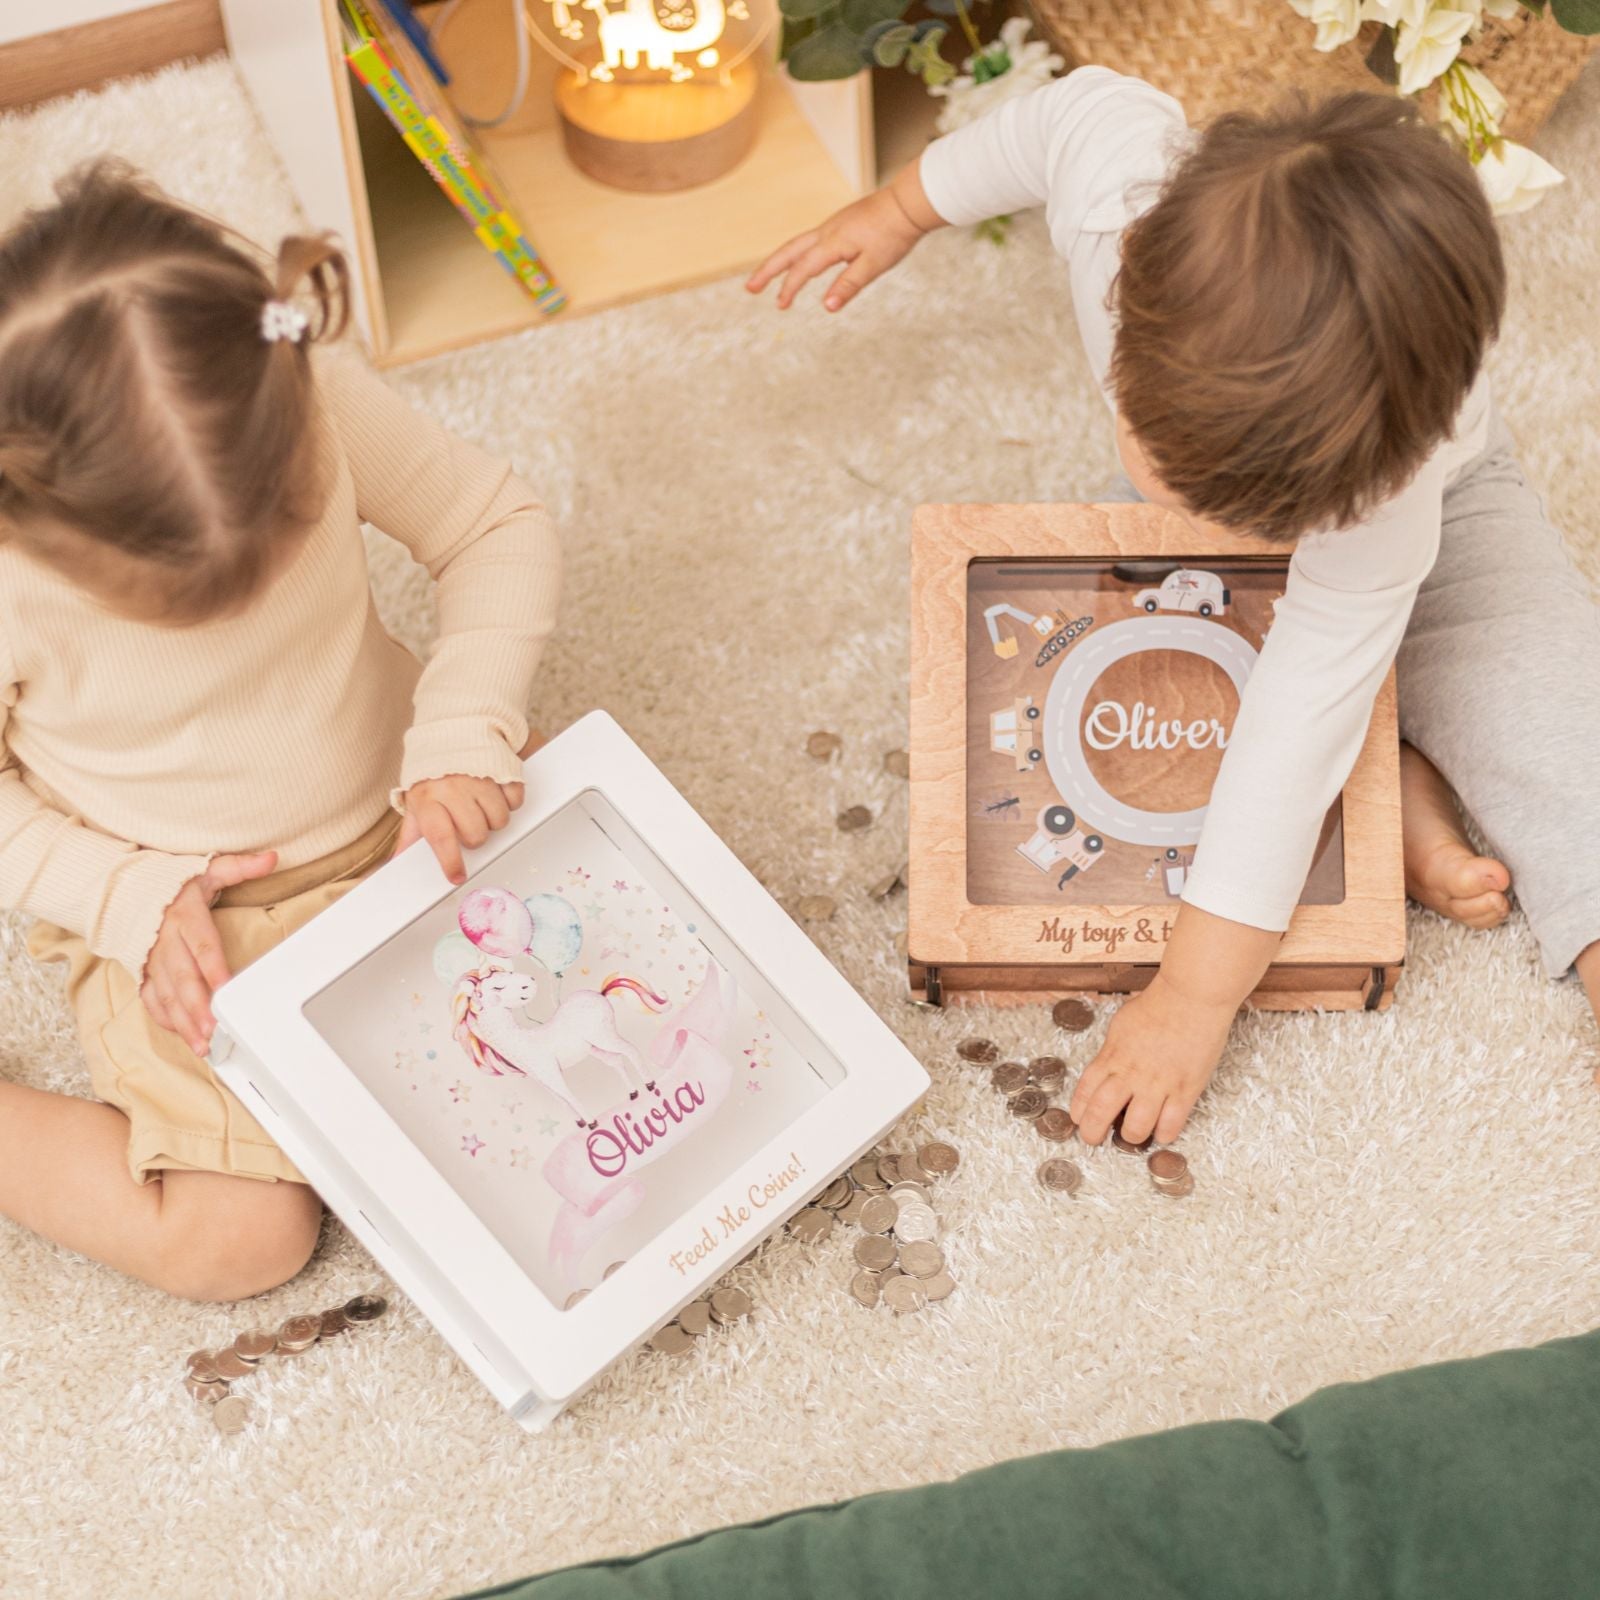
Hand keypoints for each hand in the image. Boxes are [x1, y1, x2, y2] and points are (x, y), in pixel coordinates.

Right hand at [142, 851, 278, 1054]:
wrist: (124, 890)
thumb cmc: (173, 884)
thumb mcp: (207, 868)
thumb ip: (239, 866)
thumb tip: (272, 858)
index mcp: (184, 916)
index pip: (202, 946)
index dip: (214, 969)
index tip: (226, 989)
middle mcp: (165, 941)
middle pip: (183, 978)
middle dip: (199, 1008)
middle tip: (215, 1032)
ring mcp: (151, 960)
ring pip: (166, 995)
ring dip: (184, 1022)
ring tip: (203, 1045)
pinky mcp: (142, 973)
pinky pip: (152, 1000)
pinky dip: (166, 1019)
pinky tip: (183, 1035)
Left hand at [395, 773, 524, 885]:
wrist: (451, 734)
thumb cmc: (433, 777)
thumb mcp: (416, 804)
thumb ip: (410, 836)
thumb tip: (395, 864)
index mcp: (428, 799)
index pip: (440, 837)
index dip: (450, 861)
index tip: (457, 876)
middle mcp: (453, 788)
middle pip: (476, 835)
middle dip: (474, 836)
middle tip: (467, 823)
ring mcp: (480, 778)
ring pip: (499, 821)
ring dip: (493, 820)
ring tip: (480, 807)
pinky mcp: (503, 769)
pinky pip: (515, 801)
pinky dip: (509, 802)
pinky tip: (496, 794)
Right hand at [746, 175, 936, 312]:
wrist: (908, 203)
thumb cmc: (894, 233)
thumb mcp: (874, 264)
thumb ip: (849, 285)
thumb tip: (828, 307)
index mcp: (833, 243)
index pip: (804, 269)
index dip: (789, 288)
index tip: (780, 306)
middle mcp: (827, 232)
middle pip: (789, 251)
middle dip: (768, 270)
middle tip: (750, 288)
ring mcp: (832, 226)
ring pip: (797, 244)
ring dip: (780, 261)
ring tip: (766, 277)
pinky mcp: (840, 225)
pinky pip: (810, 241)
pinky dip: (796, 254)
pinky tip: (800, 264)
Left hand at [1067, 976, 1235, 1147]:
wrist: (1191, 996)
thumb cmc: (1158, 1004)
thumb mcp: (1121, 1026)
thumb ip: (1112, 1051)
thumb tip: (1107, 1069)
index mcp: (1112, 1056)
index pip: (1085, 1091)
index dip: (1079, 1111)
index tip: (1079, 1119)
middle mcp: (1130, 1073)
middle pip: (1101, 1113)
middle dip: (1092, 1133)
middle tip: (1094, 1139)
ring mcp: (1158, 1084)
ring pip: (1136, 1128)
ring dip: (1131, 1137)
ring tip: (1132, 1135)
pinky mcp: (1185, 1090)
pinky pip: (1171, 1125)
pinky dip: (1163, 1134)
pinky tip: (1161, 1131)